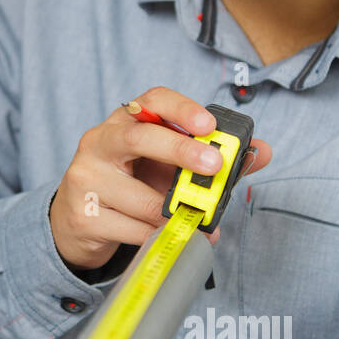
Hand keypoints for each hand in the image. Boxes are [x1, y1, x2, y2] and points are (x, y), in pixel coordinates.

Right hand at [49, 87, 271, 270]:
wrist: (77, 221)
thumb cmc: (129, 186)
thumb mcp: (165, 167)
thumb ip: (209, 158)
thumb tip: (261, 153)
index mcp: (124, 123)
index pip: (151, 101)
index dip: (181, 109)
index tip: (209, 124)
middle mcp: (99, 143)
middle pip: (137, 138)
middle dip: (180, 150)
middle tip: (215, 165)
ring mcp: (86, 178)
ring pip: (139, 198)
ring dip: (173, 213)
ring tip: (197, 222)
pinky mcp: (83, 214)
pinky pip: (131, 228)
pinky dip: (157, 236)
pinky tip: (167, 237)